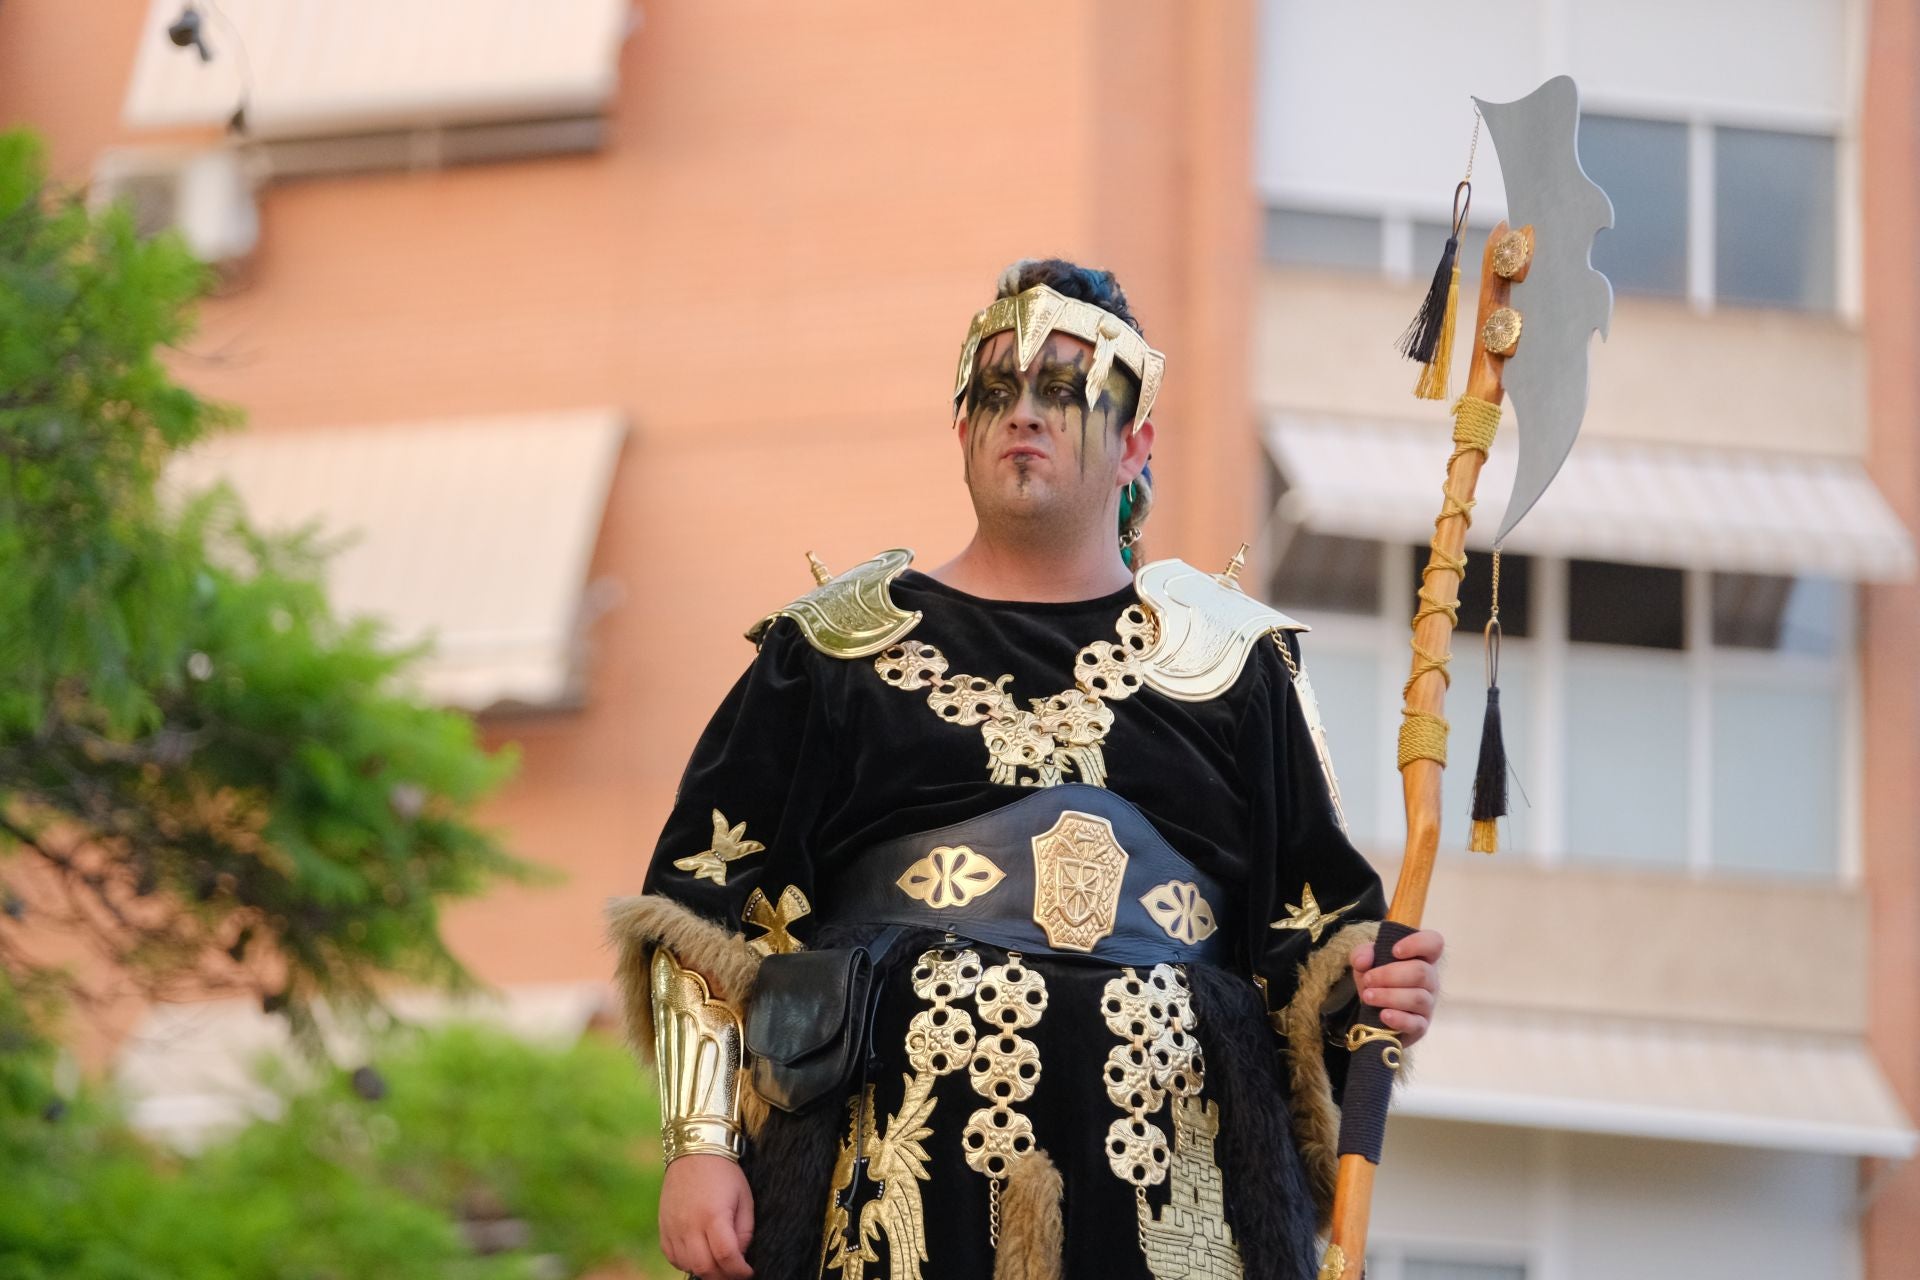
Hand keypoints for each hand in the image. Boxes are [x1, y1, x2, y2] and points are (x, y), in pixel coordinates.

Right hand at [660, 1153, 754, 1279]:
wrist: (694, 1151)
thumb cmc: (724, 1173)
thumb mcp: (744, 1197)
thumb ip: (744, 1230)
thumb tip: (740, 1255)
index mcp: (714, 1215)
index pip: (727, 1256)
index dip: (740, 1271)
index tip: (748, 1271)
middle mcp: (690, 1224)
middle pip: (705, 1267)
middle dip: (723, 1276)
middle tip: (734, 1273)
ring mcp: (673, 1227)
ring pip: (687, 1265)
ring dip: (705, 1270)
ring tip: (718, 1264)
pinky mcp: (663, 1227)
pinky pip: (673, 1257)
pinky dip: (687, 1263)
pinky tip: (699, 1255)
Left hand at [1350, 928, 1442, 1046]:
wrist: (1374, 1013)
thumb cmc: (1377, 981)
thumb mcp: (1365, 963)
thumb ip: (1362, 954)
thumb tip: (1363, 961)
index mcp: (1422, 958)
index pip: (1434, 943)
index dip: (1418, 943)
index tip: (1395, 951)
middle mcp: (1430, 980)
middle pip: (1421, 972)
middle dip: (1389, 975)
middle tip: (1368, 979)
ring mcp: (1428, 1004)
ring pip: (1417, 998)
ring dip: (1389, 996)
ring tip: (1367, 996)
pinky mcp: (1421, 1026)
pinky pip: (1415, 1023)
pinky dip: (1398, 1019)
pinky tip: (1383, 1015)